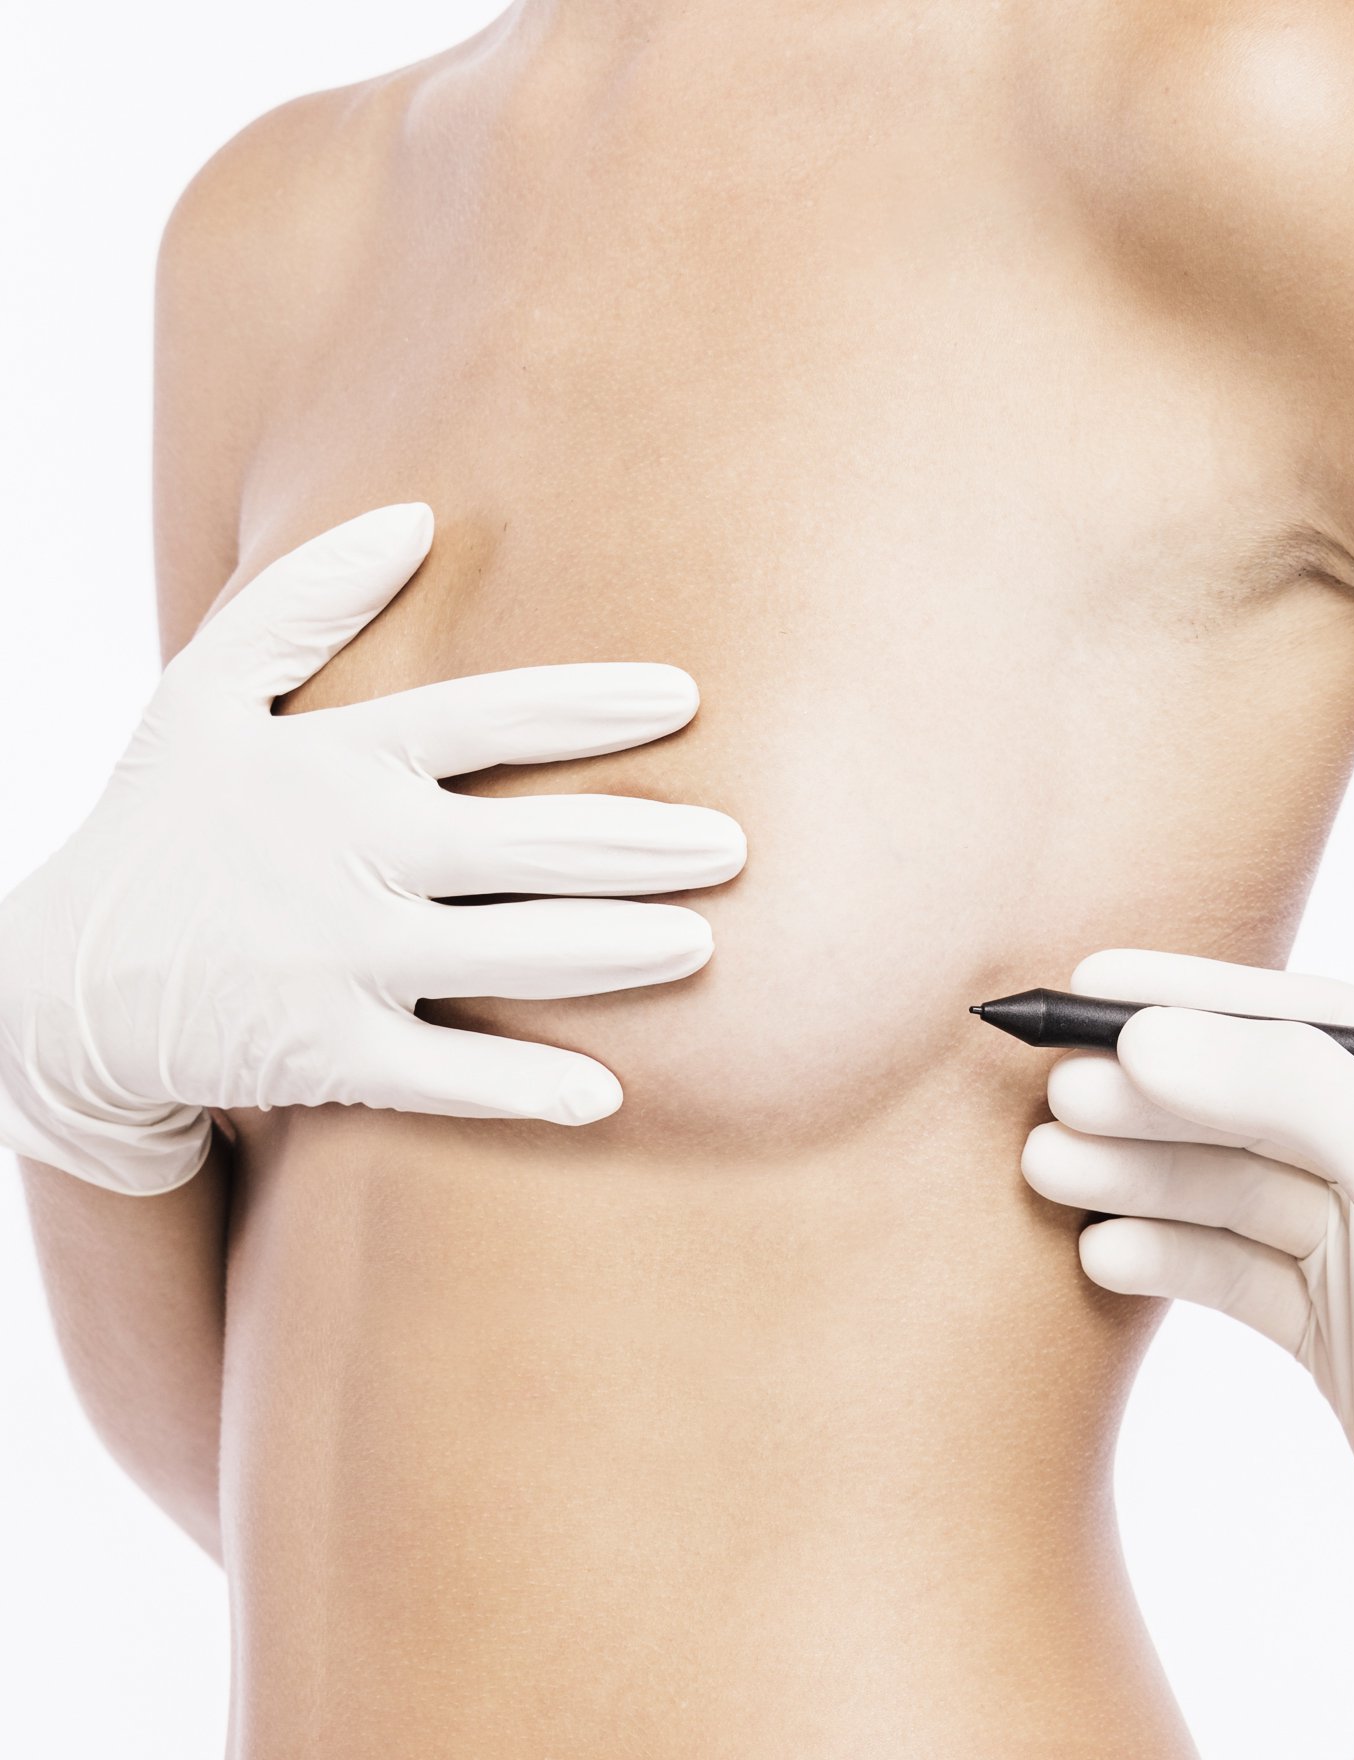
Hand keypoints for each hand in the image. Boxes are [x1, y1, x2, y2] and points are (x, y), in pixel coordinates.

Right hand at [0, 504, 744, 1194]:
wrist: (57, 988)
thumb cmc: (157, 827)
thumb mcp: (201, 694)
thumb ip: (303, 601)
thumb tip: (414, 517)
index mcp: (334, 761)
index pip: (483, 719)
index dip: (588, 707)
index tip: (683, 699)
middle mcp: (348, 855)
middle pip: (524, 844)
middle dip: (638, 841)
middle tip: (735, 845)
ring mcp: (336, 958)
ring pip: (505, 956)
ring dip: (611, 951)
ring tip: (700, 945)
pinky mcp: (320, 1051)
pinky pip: (441, 1074)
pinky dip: (520, 1089)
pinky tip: (606, 1096)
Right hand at [1020, 947, 1353, 1658]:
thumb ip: (1297, 1093)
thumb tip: (1149, 1035)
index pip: (1309, 1021)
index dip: (1196, 999)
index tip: (1093, 986)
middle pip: (1250, 1107)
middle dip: (1148, 1098)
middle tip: (1057, 1097)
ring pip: (1226, 1191)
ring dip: (1136, 1178)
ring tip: (1049, 1168)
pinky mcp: (1337, 1338)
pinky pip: (1229, 1277)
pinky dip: (1165, 1260)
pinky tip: (1107, 1254)